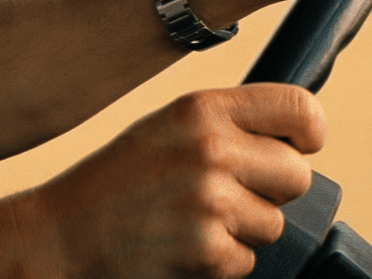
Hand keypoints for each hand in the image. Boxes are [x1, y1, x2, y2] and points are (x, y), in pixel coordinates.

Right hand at [22, 84, 325, 277]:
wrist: (62, 234)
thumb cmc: (116, 183)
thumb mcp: (165, 129)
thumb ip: (224, 125)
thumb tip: (297, 139)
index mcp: (200, 110)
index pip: (299, 108)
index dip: (309, 133)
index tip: (300, 147)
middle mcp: (210, 149)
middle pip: (297, 176)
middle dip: (271, 192)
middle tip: (225, 196)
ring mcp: (210, 202)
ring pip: (274, 224)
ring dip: (241, 232)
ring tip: (190, 221)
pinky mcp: (207, 251)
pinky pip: (247, 260)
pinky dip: (220, 262)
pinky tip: (181, 246)